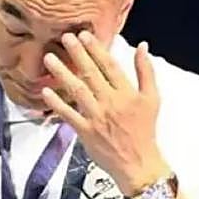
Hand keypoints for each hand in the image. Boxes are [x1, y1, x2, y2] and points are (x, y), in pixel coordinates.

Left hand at [41, 31, 167, 193]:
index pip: (110, 66)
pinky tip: (45, 91)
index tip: (84, 35)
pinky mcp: (85, 131)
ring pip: (78, 91)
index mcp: (128, 93)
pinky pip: (69, 114)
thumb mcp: (152, 98)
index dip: (96, 49)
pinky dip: (57, 103)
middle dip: (77, 54)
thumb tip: (142, 46)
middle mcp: (112, 103)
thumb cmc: (144, 130)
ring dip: (62, 73)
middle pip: (92, 74)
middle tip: (64, 38)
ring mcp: (97, 117)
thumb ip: (146, 71)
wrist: (139, 163)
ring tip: (50, 58)